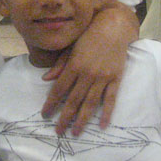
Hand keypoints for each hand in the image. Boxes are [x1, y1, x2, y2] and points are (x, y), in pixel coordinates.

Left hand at [41, 14, 129, 135]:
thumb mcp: (70, 47)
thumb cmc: (88, 35)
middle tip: (58, 132)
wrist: (114, 27)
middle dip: (65, 118)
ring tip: (76, 133)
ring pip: (91, 103)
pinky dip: (107, 113)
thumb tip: (46, 80)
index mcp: (74, 65)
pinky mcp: (116, 79)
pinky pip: (111, 99)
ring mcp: (103, 77)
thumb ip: (59, 65)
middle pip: (74, 100)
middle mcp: (87, 74)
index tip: (45, 115)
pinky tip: (103, 125)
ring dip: (82, 120)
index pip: (59, 89)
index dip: (51, 103)